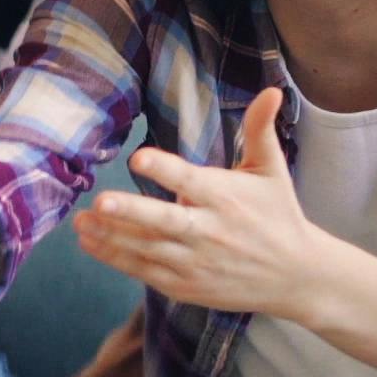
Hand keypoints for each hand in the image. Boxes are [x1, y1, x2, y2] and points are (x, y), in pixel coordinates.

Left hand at [71, 87, 322, 319]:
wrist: (295, 276)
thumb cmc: (279, 214)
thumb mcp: (272, 169)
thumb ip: (261, 129)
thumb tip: (272, 90)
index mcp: (226, 197)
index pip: (190, 181)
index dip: (165, 169)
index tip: (138, 157)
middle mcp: (209, 231)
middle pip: (165, 222)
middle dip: (132, 213)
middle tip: (101, 201)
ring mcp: (196, 262)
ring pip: (148, 249)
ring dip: (111, 236)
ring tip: (80, 222)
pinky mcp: (187, 286)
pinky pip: (145, 271)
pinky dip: (117, 259)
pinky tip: (91, 243)